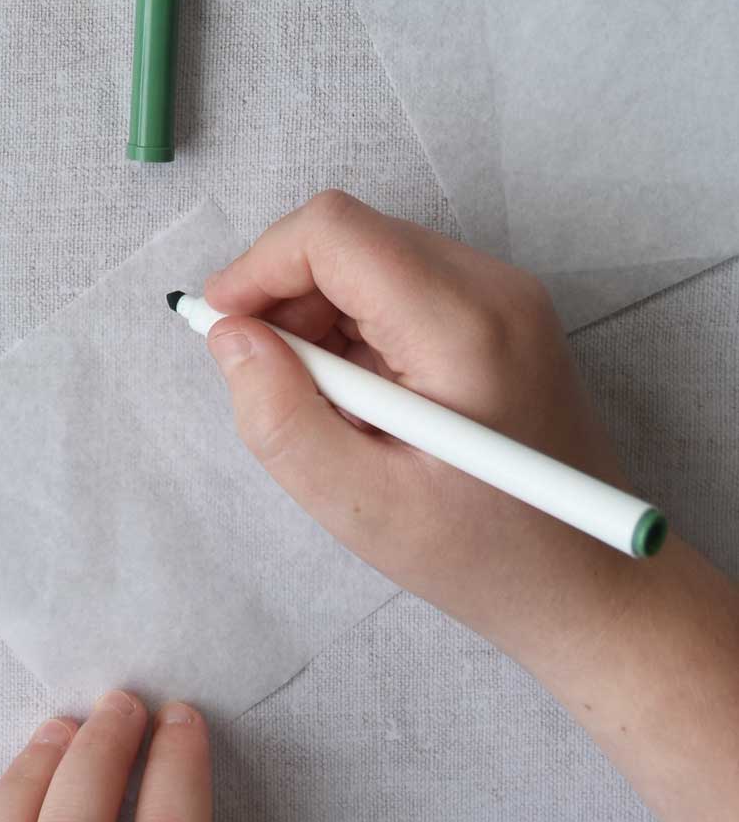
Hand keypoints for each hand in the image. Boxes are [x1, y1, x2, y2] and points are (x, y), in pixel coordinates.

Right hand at [201, 191, 633, 670]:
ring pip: (369, 254)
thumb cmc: (486, 560)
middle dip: (287, 294)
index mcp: (464, 327)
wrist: (596, 590)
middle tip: (272, 380)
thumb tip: (229, 335)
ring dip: (321, 313)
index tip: (223, 328)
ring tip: (329, 405)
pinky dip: (357, 324)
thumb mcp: (362, 508)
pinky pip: (400, 280)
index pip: (335, 231)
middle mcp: (493, 287)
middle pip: (349, 235)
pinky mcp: (504, 310)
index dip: (260, 266)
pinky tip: (367, 400)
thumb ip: (281, 418)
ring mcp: (505, 294)